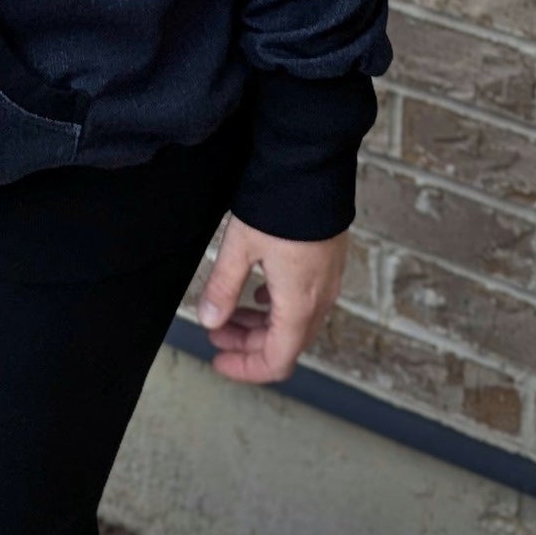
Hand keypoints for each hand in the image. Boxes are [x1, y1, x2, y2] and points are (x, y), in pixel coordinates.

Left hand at [195, 214, 346, 382]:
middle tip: (215, 333)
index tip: (218, 362)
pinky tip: (256, 291)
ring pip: (294, 322)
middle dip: (247, 345)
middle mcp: (320, 299)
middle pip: (285, 344)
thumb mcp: (240, 246)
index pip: (277, 360)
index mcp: (299, 304)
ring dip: (260, 324)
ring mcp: (327, 281)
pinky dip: (276, 306)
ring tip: (228, 311)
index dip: (246, 368)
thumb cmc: (280, 204)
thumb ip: (223, 287)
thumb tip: (208, 320)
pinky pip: (304, 301)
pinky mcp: (327, 263)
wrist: (313, 166)